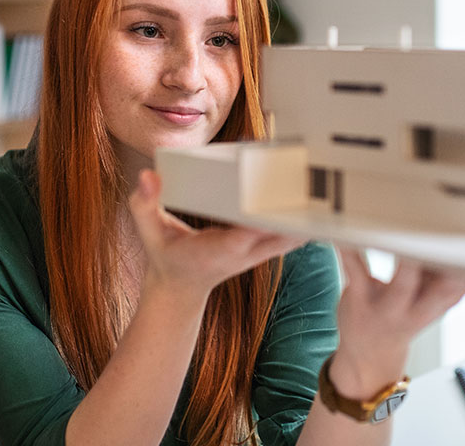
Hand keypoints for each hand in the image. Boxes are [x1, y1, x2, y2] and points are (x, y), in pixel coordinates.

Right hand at [127, 169, 306, 299]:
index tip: (282, 190)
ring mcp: (255, 254)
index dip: (266, 214)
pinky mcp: (262, 251)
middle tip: (311, 178)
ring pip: (292, 237)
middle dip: (296, 212)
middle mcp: (243, 253)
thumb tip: (149, 175)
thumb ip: (145, 203)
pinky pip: (289, 237)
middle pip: (280, 235)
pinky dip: (301, 221)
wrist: (179, 288)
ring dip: (305, 216)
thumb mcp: (148, 231)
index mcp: (218, 249)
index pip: (248, 233)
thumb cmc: (165, 256)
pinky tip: (316, 200)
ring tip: (320, 184)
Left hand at [329, 246, 464, 398]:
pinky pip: (356, 270)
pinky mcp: (358, 297)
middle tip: (459, 242)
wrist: (368, 355)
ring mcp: (387, 306)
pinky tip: (345, 233)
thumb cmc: (404, 318)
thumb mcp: (434, 306)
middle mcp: (416, 309)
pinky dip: (350, 251)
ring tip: (412, 234)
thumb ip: (455, 282)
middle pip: (442, 291)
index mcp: (436, 306)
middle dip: (453, 271)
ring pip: (403, 283)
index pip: (463, 289)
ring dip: (408, 263)